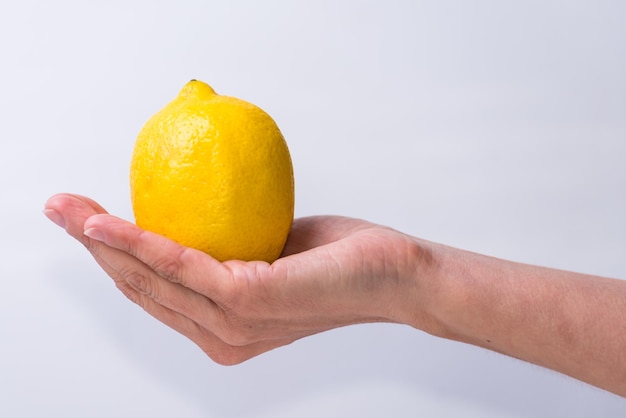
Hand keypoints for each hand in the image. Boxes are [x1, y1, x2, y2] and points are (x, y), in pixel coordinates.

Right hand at [44, 194, 428, 363]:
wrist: (392, 274)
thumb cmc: (333, 259)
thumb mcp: (268, 246)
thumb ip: (229, 243)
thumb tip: (197, 203)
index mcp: (221, 326)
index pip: (153, 293)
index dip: (112, 257)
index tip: (84, 221)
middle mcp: (220, 335)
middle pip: (140, 288)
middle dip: (92, 247)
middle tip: (60, 207)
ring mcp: (233, 324)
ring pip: (150, 279)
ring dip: (103, 241)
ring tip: (69, 209)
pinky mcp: (249, 302)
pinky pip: (183, 265)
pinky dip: (142, 242)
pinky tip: (111, 221)